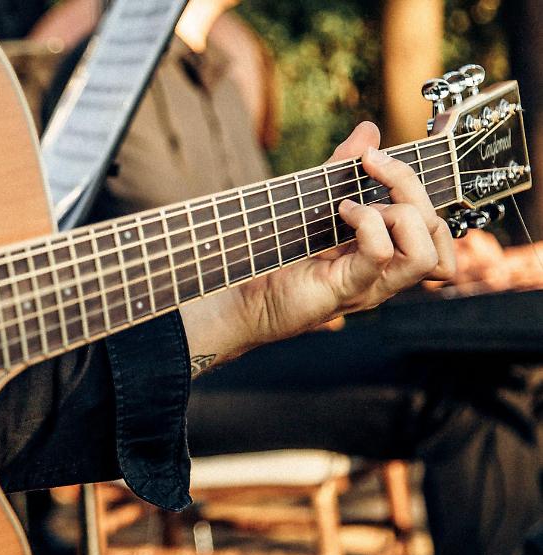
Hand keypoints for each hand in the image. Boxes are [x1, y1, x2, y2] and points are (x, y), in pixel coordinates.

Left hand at [181, 122, 455, 371]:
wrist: (243, 299)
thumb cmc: (278, 255)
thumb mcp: (316, 202)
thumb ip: (342, 169)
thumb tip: (369, 130)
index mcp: (388, 253)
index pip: (436, 225)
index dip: (416, 184)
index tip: (374, 156)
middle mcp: (387, 273)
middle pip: (436, 230)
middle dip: (409, 186)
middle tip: (371, 166)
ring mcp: (371, 285)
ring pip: (425, 252)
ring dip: (398, 214)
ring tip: (355, 205)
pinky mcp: (346, 290)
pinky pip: (380, 255)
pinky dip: (366, 224)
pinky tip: (341, 214)